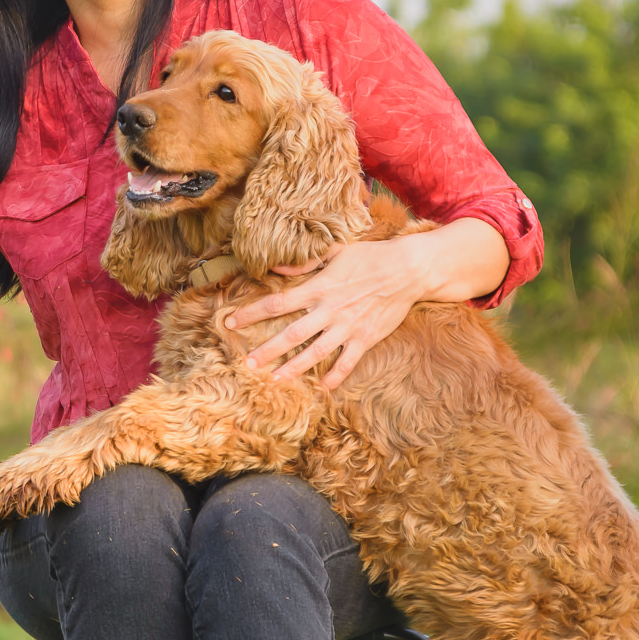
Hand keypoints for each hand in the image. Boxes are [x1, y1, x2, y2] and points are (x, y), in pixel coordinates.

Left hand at [224, 239, 428, 390]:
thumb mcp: (336, 251)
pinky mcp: (366, 338)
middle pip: (291, 334)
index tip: (230, 322)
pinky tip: (322, 388)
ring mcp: (347, 327)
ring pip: (315, 352)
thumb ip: (305, 262)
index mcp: (318, 288)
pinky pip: (348, 362)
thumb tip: (277, 267)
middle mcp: (329, 310)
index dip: (251, 313)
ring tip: (275, 380)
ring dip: (294, 368)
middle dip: (267, 350)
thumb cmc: (370, 256)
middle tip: (247, 364)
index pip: (277, 303)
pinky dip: (335, 376)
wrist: (408, 270)